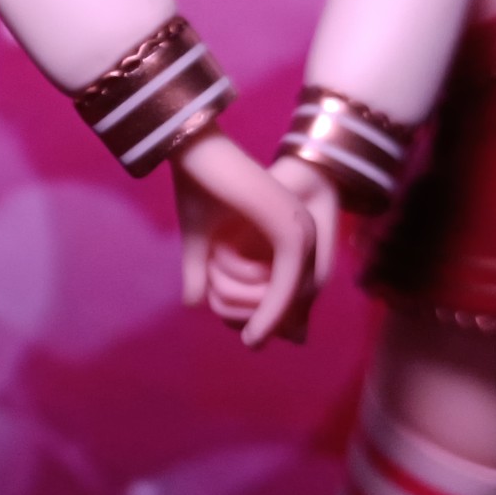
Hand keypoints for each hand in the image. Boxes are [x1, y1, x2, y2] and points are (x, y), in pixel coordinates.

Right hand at [171, 125, 315, 347]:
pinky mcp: (291, 231)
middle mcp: (301, 232)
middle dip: (274, 324)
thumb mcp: (199, 242)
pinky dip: (272, 312)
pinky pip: (287, 285)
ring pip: (295, 295)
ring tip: (252, 341)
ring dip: (271, 322)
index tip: (248, 337)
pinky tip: (255, 333)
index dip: (270, 316)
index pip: (289, 287)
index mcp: (286, 231)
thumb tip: (195, 305)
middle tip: (251, 343)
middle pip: (298, 296)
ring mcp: (300, 230)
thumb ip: (201, 272)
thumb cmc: (196, 188)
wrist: (194, 151)